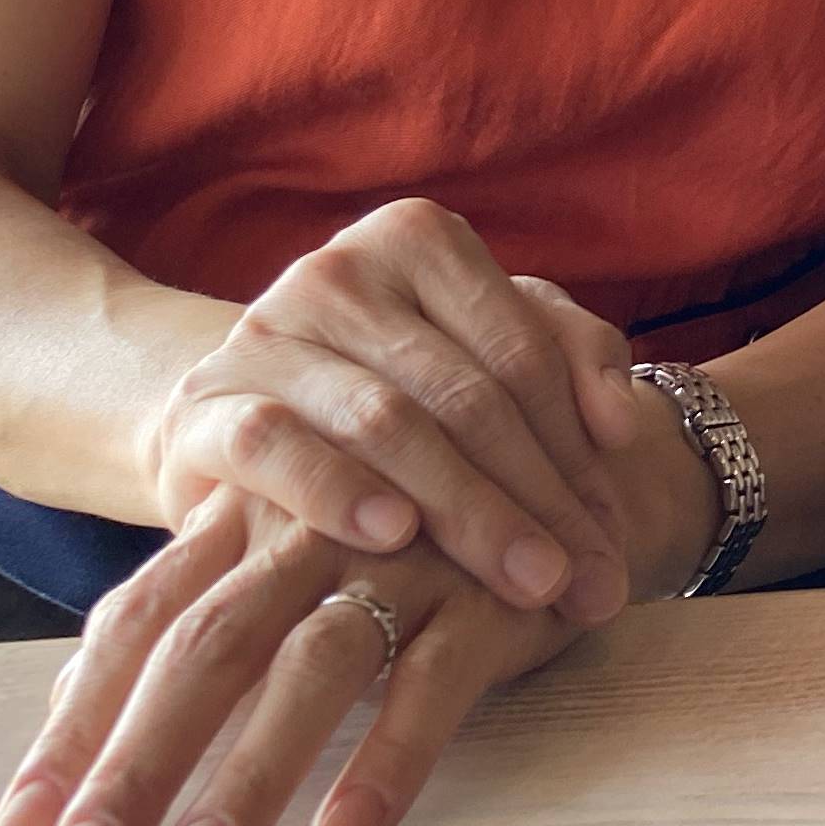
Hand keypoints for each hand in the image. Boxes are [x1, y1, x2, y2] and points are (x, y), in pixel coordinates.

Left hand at [0, 495, 561, 825]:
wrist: (566, 449)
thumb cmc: (411, 521)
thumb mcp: (297, 550)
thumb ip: (199, 610)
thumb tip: (78, 703)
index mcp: (251, 518)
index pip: (140, 621)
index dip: (76, 725)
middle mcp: (314, 530)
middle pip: (205, 647)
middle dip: (132, 769)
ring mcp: (406, 557)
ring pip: (310, 666)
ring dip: (245, 780)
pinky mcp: (491, 590)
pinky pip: (435, 680)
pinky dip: (389, 756)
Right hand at [143, 198, 640, 624]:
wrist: (239, 421)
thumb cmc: (392, 391)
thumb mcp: (484, 353)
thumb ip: (569, 357)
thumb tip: (619, 424)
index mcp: (418, 239)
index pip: (521, 351)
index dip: (578, 452)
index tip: (617, 539)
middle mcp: (340, 270)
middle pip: (464, 395)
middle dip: (537, 500)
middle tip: (591, 585)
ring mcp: (266, 331)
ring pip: (386, 422)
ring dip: (467, 512)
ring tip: (527, 581)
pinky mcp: (205, 404)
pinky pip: (276, 444)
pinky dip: (337, 490)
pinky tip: (393, 534)